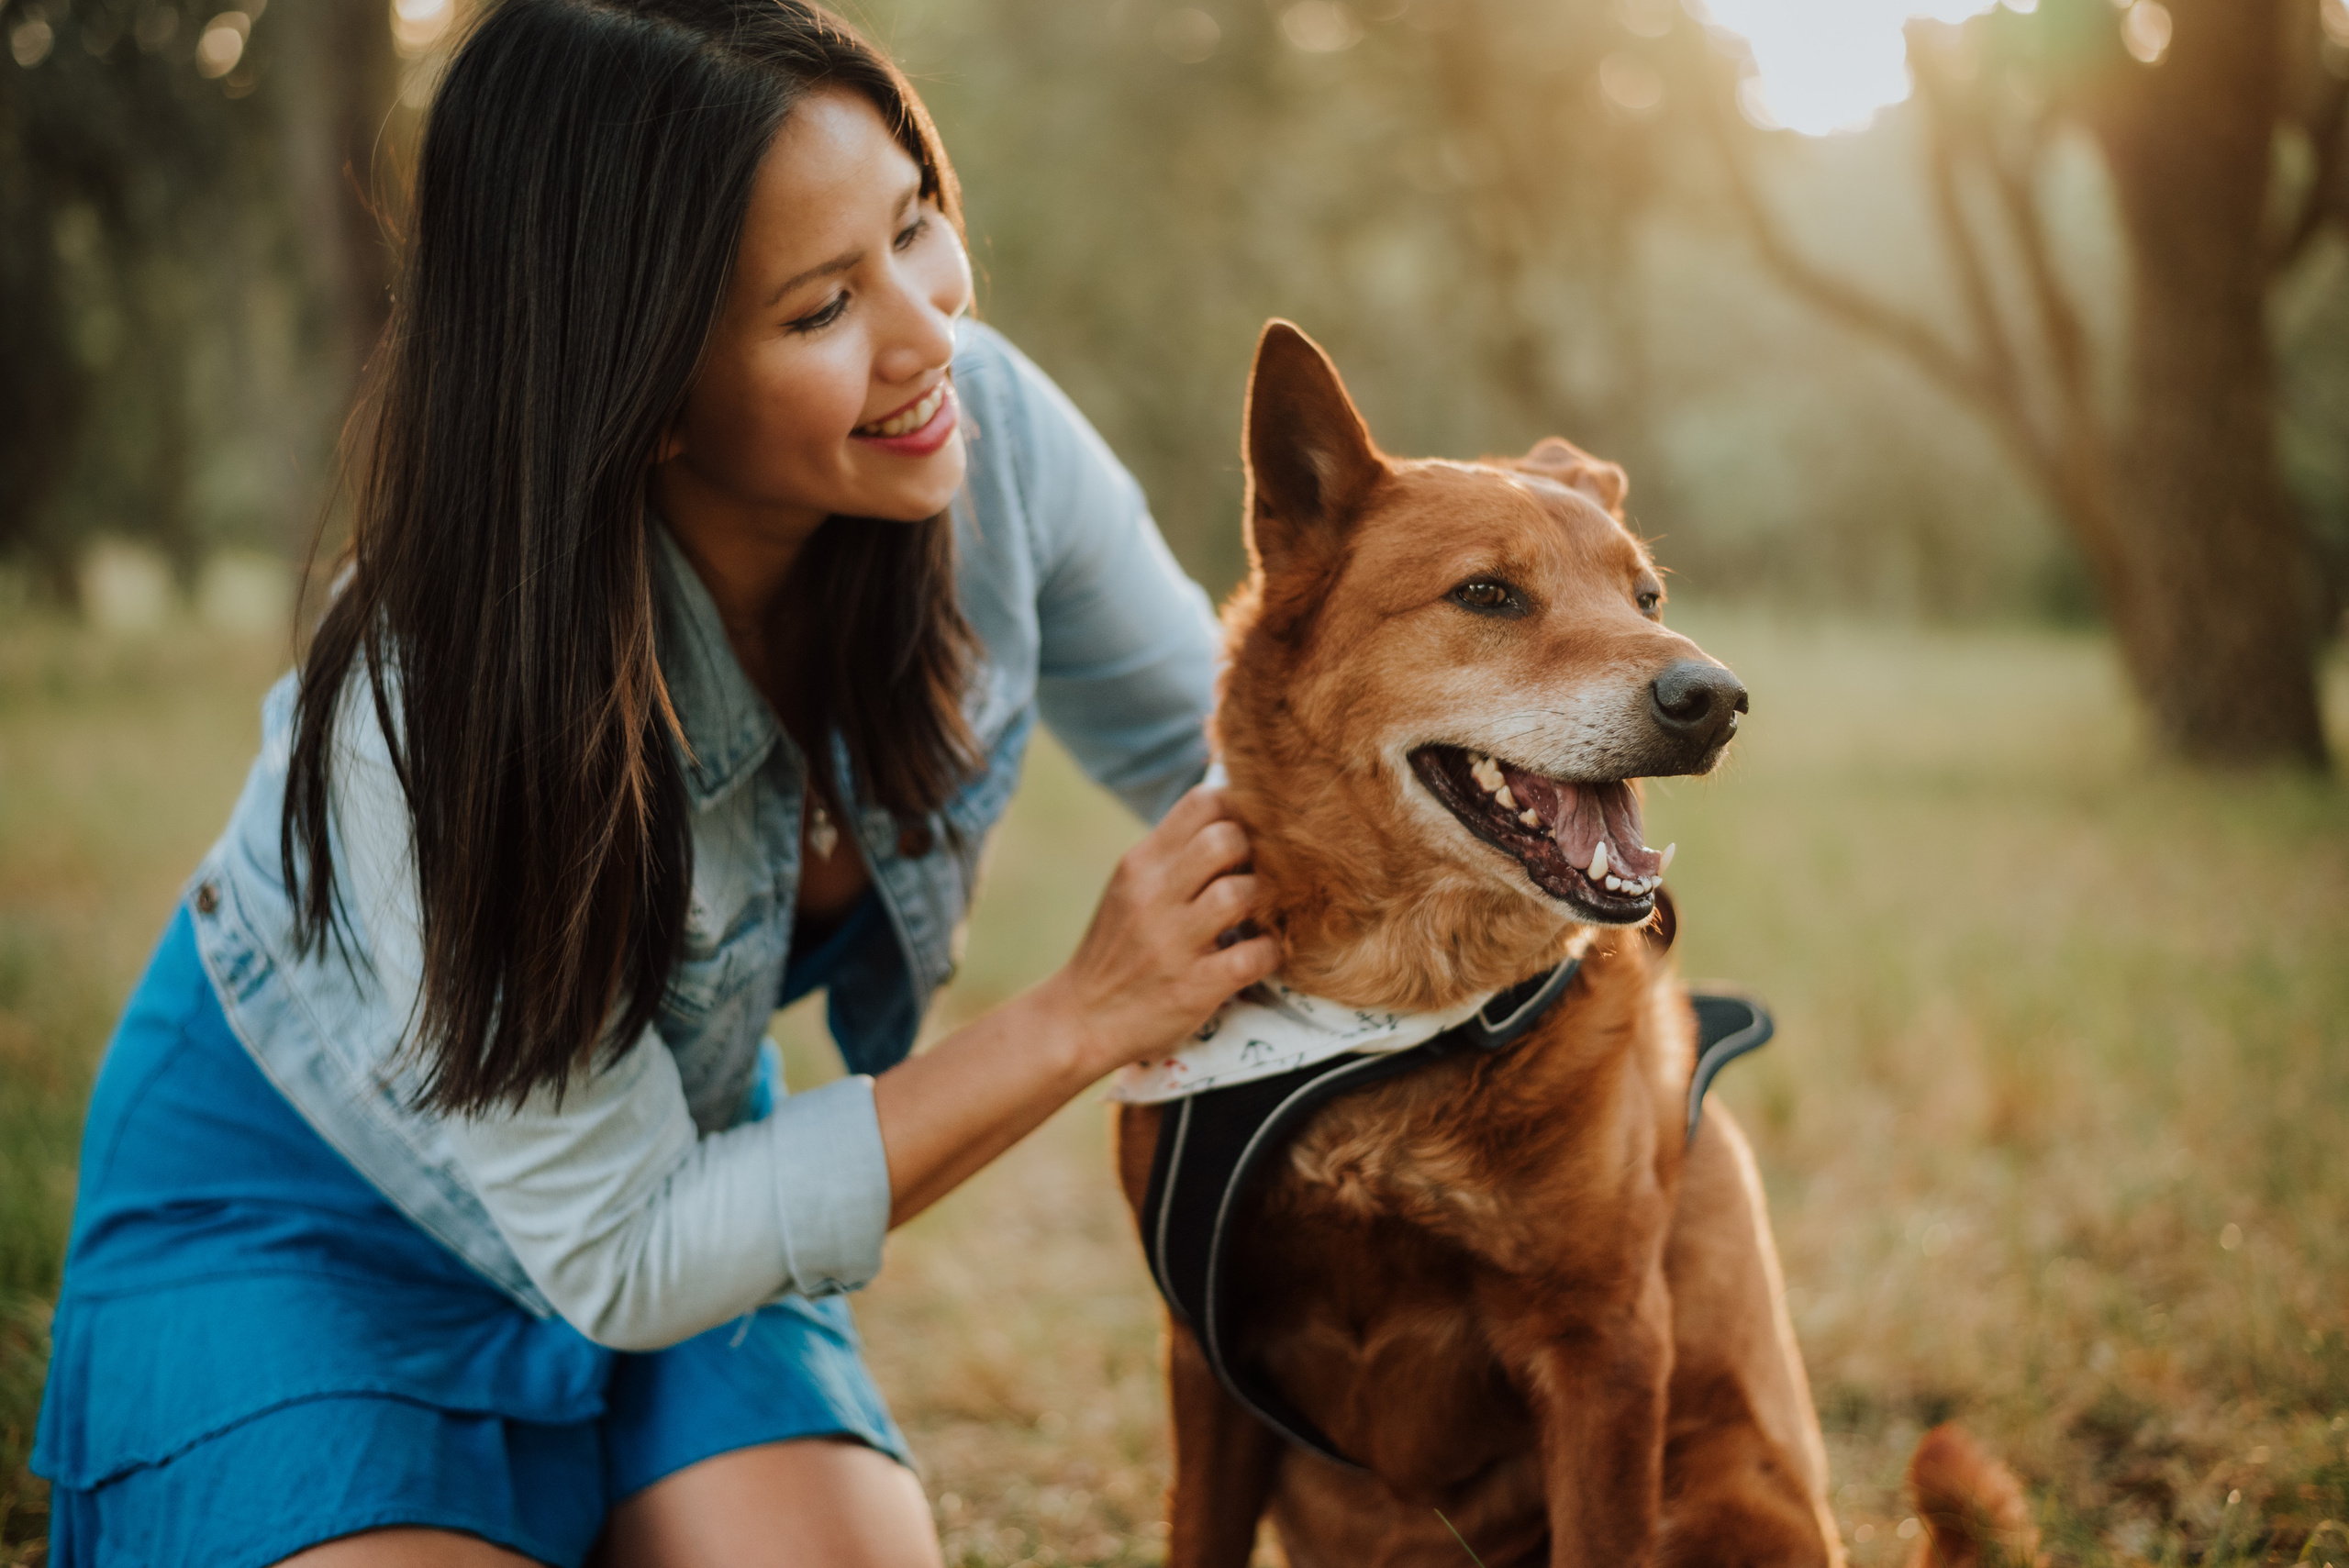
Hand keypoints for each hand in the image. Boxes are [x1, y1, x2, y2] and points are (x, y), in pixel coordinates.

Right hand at [1040, 783, 1281, 1077]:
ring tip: (1259, 917)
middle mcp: (1153, 895)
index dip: (1240, 810)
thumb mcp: (1130, 888)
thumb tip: (1232, 816)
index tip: (1250, 833)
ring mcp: (1173, 942)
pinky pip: (1254, 955)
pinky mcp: (1194, 987)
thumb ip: (1174, 854)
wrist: (1080, 1018)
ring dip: (1265, 904)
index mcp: (1141, 863)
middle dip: (1256, 854)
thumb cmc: (1116, 948)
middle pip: (1227, 839)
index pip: (1202, 802)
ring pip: (1242, 893)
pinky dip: (1269, 952)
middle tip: (1255, 878)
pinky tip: (1260, 955)